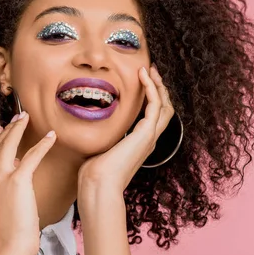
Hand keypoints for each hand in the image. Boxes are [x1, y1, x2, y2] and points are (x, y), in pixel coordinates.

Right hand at [0, 112, 56, 254]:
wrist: (6, 247)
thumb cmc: (1, 233)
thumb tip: (13, 167)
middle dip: (7, 128)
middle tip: (17, 118)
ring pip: (9, 144)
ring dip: (19, 128)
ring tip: (27, 118)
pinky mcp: (17, 179)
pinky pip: (32, 155)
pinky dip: (43, 144)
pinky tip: (52, 136)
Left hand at [78, 64, 174, 193]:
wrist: (99, 185)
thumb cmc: (94, 173)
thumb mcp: (99, 149)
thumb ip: (101, 137)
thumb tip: (88, 127)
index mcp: (139, 143)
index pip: (153, 116)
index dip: (150, 97)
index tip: (141, 81)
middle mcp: (148, 140)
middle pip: (164, 109)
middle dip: (159, 88)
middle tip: (150, 70)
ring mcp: (149, 137)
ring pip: (164, 105)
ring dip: (158, 85)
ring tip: (150, 69)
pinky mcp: (146, 133)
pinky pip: (155, 105)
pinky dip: (151, 88)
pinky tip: (143, 75)